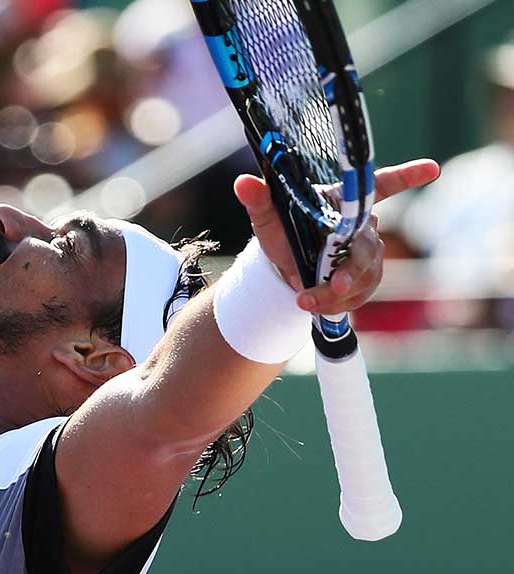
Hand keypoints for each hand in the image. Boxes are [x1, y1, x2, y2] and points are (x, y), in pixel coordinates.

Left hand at [234, 158, 439, 314]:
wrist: (282, 266)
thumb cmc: (280, 232)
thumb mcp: (267, 218)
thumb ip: (258, 200)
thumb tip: (242, 183)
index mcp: (341, 202)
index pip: (379, 185)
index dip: (406, 176)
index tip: (430, 168)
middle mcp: (361, 225)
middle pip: (366, 247)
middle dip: (352, 269)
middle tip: (335, 285)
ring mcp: (367, 253)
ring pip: (364, 275)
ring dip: (336, 293)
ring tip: (305, 302)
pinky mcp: (366, 278)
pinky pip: (361, 293)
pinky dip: (338, 303)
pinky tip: (316, 307)